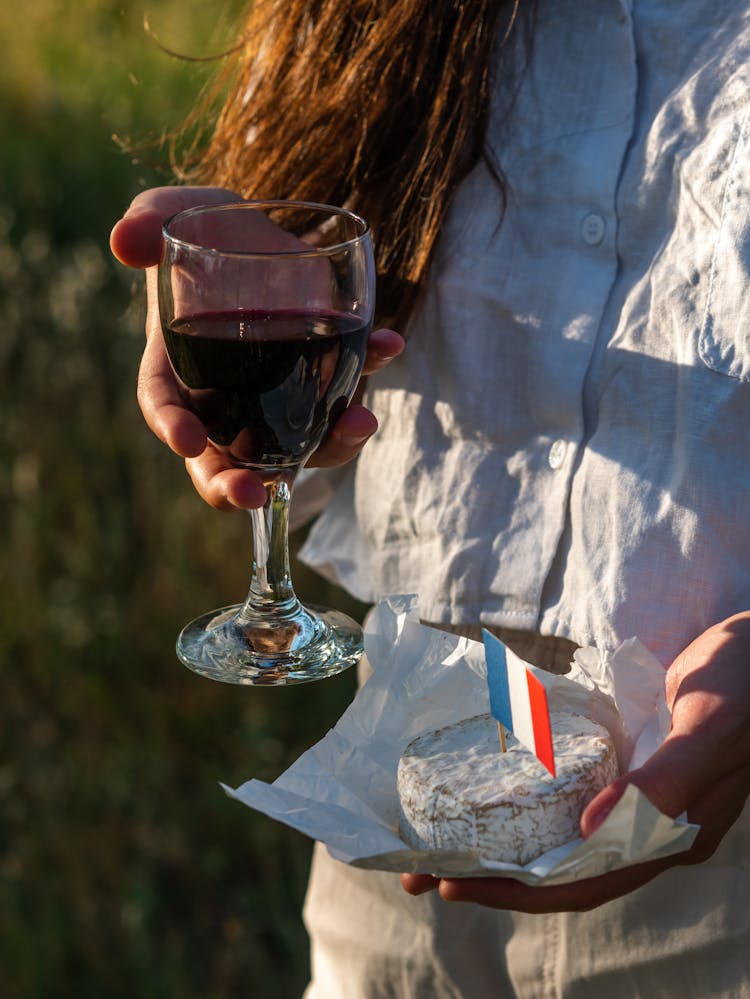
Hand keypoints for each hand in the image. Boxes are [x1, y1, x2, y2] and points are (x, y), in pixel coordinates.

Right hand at [110, 186, 403, 509]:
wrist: (260, 228)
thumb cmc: (205, 226)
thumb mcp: (173, 212)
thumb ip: (147, 221)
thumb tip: (124, 243)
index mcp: (176, 363)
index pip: (165, 405)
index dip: (173, 426)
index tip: (188, 440)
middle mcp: (224, 394)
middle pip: (223, 456)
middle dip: (237, 484)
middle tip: (258, 494)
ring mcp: (274, 395)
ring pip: (293, 444)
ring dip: (328, 446)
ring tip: (359, 423)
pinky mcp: (317, 379)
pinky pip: (341, 396)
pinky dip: (367, 373)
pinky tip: (388, 343)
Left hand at [402, 611, 749, 911]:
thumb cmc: (749, 682)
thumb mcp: (710, 725)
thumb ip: (664, 780)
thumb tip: (589, 831)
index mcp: (674, 837)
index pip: (585, 881)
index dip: (518, 889)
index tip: (454, 880)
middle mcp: (650, 828)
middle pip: (560, 865)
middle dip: (491, 871)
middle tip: (419, 866)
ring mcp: (637, 796)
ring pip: (558, 831)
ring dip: (499, 838)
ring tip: (434, 833)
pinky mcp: (626, 762)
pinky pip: (567, 791)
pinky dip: (524, 797)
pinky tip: (486, 785)